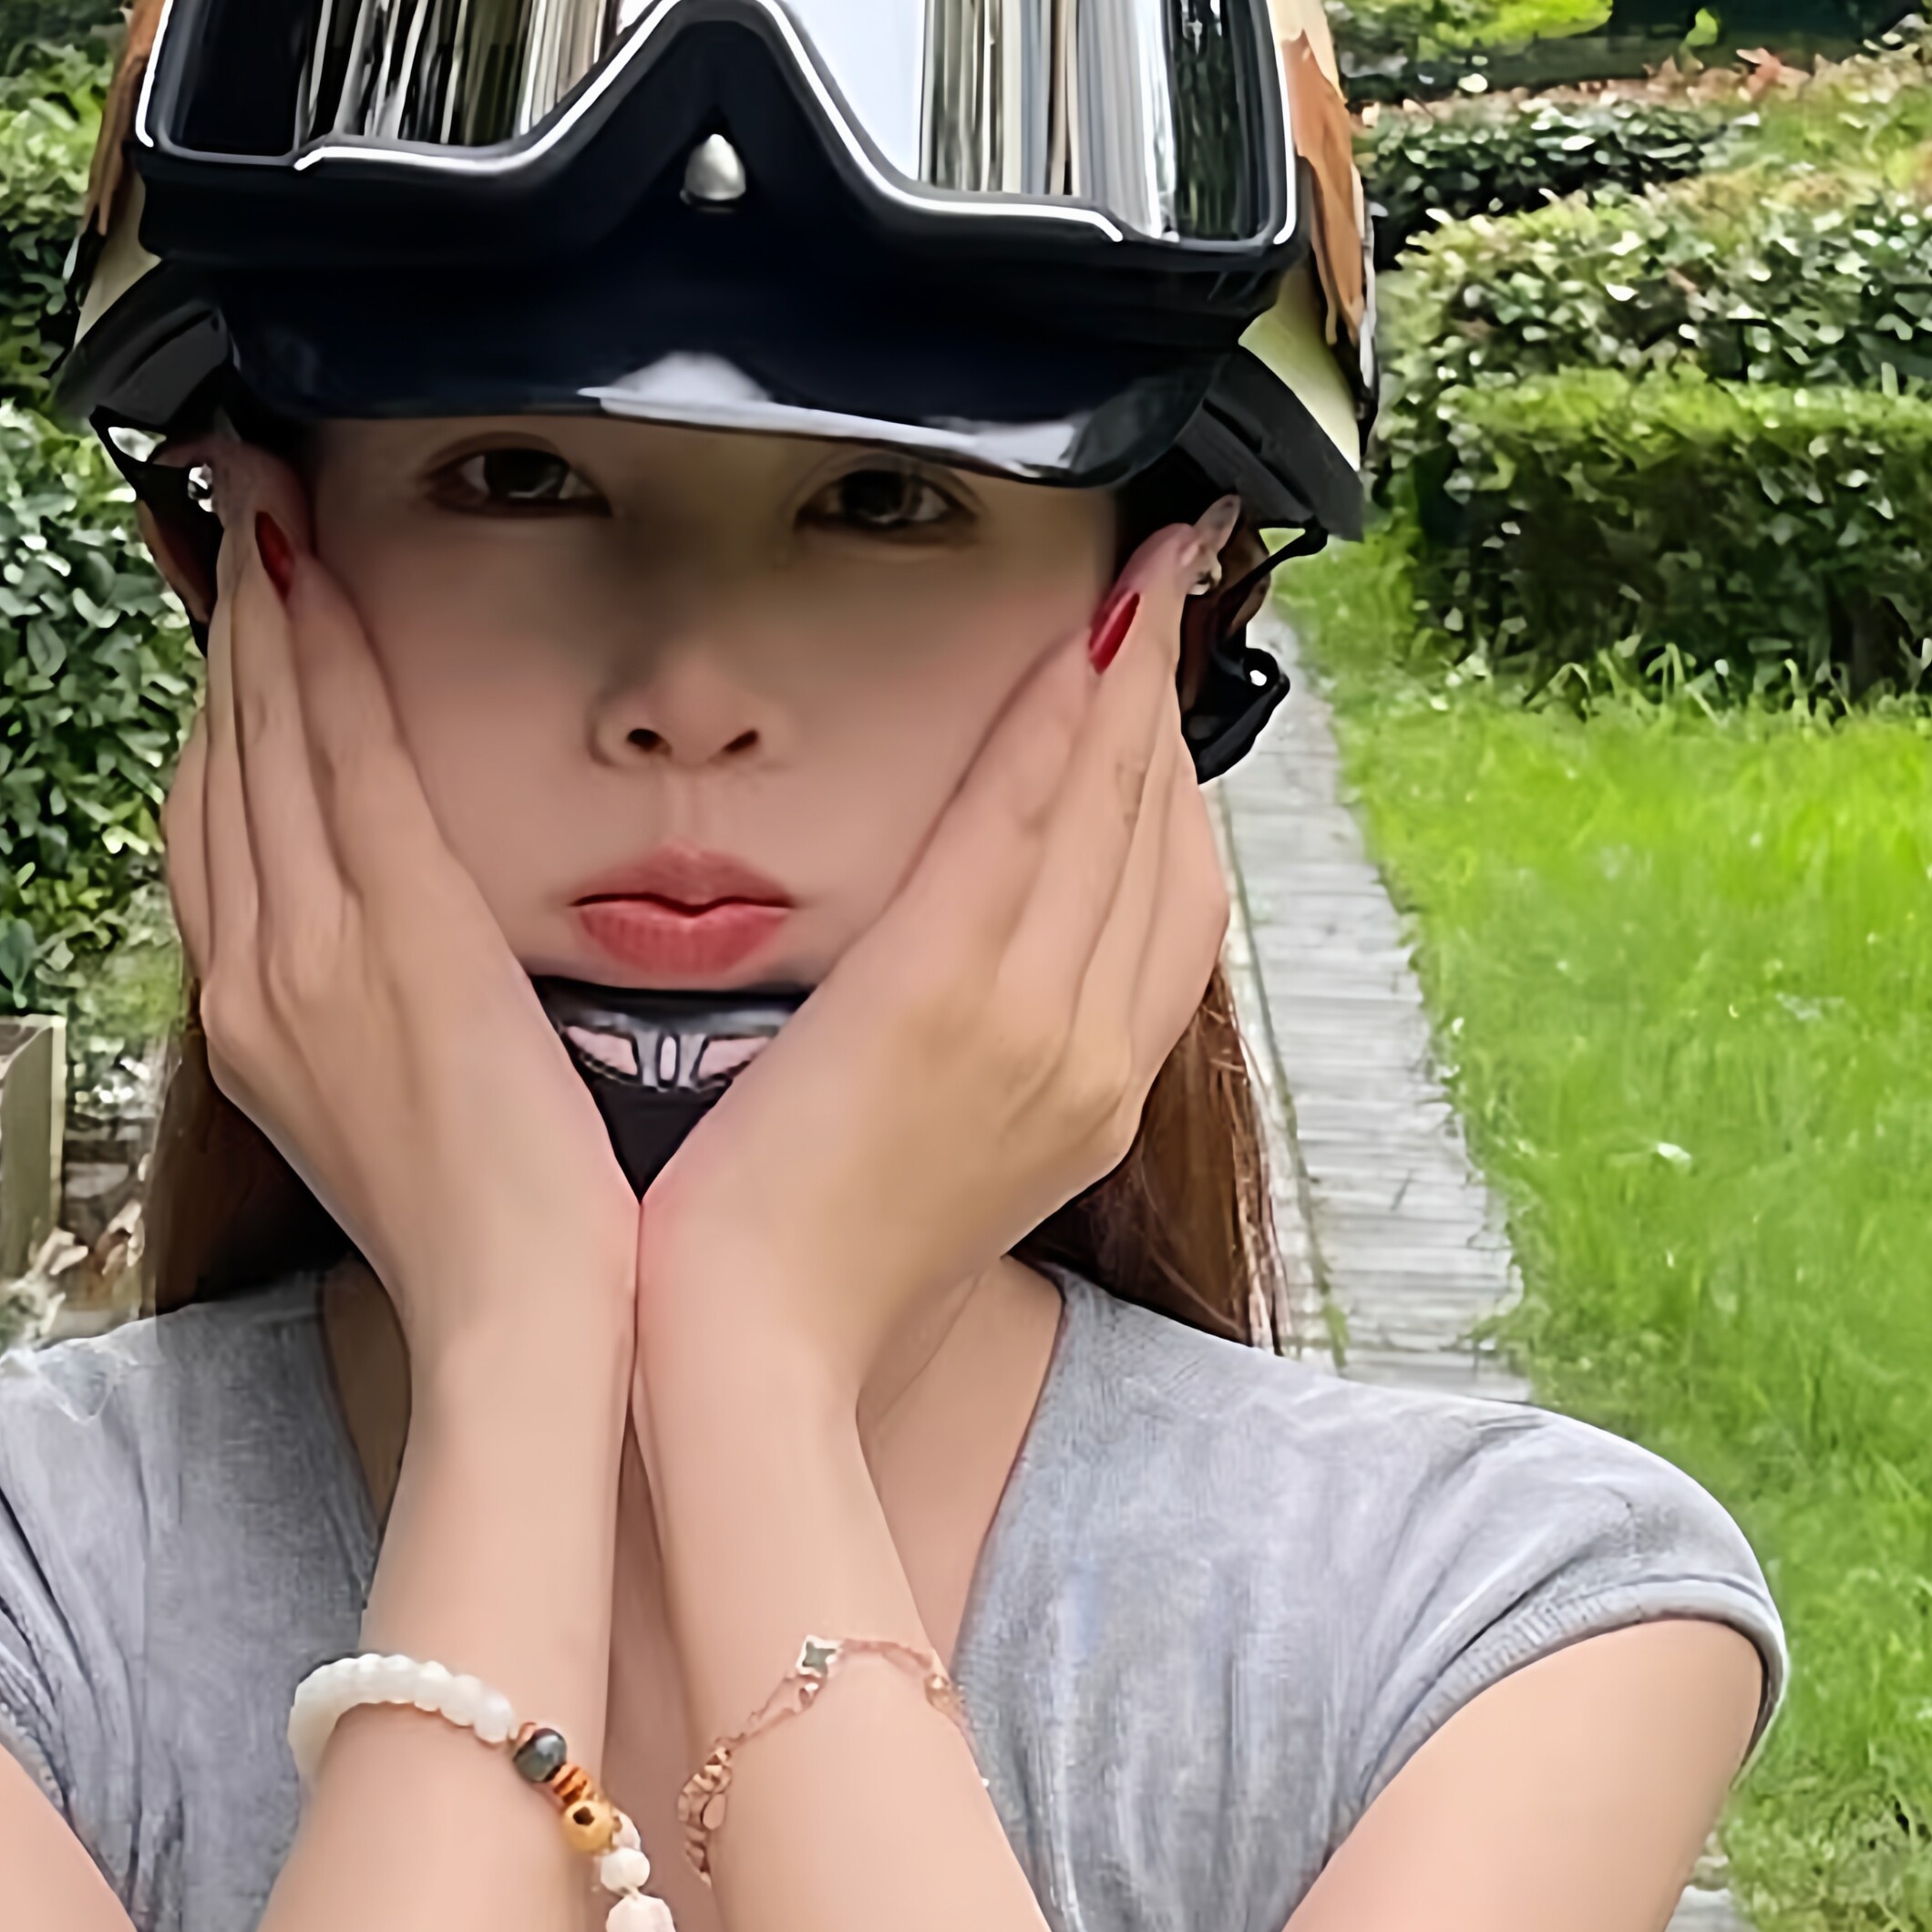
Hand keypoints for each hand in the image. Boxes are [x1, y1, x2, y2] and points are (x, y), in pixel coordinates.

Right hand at [162, 444, 637, 1367]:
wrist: (513, 1332)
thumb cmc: (482, 1227)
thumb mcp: (387, 1103)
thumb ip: (363, 1004)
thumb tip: (378, 936)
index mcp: (252, 1014)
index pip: (214, 818)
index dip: (211, 699)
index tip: (229, 603)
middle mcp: (252, 971)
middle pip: (217, 759)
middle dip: (220, 622)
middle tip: (225, 502)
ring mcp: (308, 951)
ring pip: (261, 741)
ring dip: (257, 611)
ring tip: (257, 502)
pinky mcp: (394, 936)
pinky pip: (339, 765)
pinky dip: (314, 662)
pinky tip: (309, 575)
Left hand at [634, 507, 1233, 1402]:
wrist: (755, 1356)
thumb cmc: (816, 1261)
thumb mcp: (934, 1161)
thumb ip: (974, 1063)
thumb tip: (966, 982)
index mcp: (1089, 1093)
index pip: (1172, 908)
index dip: (1177, 784)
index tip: (1164, 690)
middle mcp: (1092, 1055)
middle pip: (1162, 842)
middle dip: (1168, 704)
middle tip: (1177, 582)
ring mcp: (1036, 1026)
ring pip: (1110, 815)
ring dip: (1130, 681)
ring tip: (1146, 576)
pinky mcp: (947, 997)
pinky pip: (1024, 826)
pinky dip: (1061, 725)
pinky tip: (1078, 641)